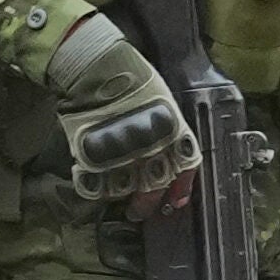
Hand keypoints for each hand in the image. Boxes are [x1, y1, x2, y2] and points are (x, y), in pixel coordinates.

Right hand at [63, 87, 195, 213]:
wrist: (96, 69)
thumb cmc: (131, 77)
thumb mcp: (163, 100)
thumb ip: (167, 128)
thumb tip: (167, 149)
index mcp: (174, 133)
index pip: (186, 170)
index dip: (181, 189)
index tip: (176, 201)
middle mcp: (152, 151)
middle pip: (155, 189)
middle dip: (147, 203)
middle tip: (139, 210)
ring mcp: (123, 158)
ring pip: (126, 192)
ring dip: (121, 197)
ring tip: (116, 198)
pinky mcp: (94, 162)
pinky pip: (97, 187)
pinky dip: (96, 188)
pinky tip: (95, 182)